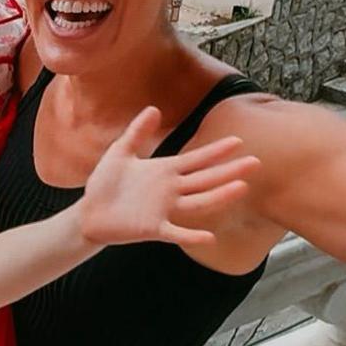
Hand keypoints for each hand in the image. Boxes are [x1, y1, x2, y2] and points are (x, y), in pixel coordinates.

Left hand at [79, 107, 259, 246]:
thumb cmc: (105, 183)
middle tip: (255, 162)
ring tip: (242, 187)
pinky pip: (176, 233)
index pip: (196, 159)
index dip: (215, 151)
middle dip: (229, 170)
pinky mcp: (153, 228)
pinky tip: (210, 236)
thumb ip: (137, 132)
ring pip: (198, 202)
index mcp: (165, 171)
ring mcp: (164, 210)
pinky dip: (192, 236)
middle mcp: (170, 190)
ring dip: (219, 196)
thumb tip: (154, 108)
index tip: (238, 141)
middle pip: (205, 179)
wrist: (89, 212)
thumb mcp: (120, 152)